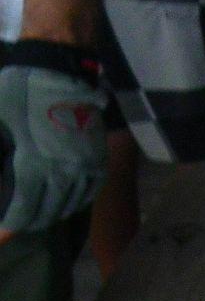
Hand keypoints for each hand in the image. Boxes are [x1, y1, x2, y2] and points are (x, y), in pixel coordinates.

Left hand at [0, 64, 107, 236]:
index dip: (10, 227)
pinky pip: (91, 188)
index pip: (23, 210)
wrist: (61, 67)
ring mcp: (85, 164)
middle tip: (18, 226)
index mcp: (34, 166)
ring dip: (55, 214)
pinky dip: (78, 200)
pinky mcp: (98, 154)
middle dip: (31, 223)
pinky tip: (68, 199)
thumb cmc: (20, 91)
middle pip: (49, 212)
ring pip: (72, 204)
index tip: (1, 234)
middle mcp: (64, 172)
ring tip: (42, 216)